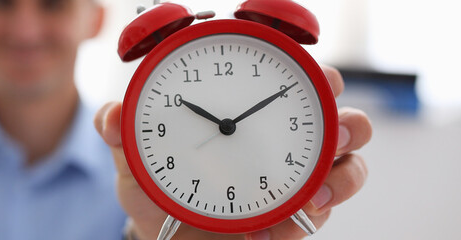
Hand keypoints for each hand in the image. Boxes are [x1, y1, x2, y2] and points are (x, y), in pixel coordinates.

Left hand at [95, 65, 371, 239]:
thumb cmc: (156, 183)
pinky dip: (305, 222)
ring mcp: (293, 182)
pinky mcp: (292, 218)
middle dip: (349, 122)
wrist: (162, 231)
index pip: (296, 86)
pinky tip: (270, 227)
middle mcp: (282, 144)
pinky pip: (316, 218)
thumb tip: (111, 115)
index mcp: (250, 115)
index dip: (318, 77)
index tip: (320, 76)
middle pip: (340, 123)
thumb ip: (122, 131)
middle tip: (334, 128)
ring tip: (317, 191)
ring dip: (343, 176)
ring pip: (347, 170)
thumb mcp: (137, 155)